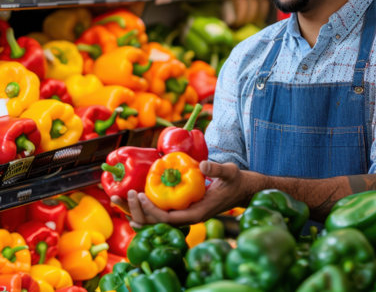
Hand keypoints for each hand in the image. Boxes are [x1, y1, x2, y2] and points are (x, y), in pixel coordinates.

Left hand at [111, 160, 251, 227]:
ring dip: (137, 212)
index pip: (170, 219)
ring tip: (118, 200)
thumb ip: (217, 169)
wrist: (244, 189)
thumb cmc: (237, 181)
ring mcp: (186, 213)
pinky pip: (161, 212)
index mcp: (198, 213)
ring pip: (157, 219)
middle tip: (123, 196)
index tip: (138, 196)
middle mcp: (189, 217)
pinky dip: (146, 208)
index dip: (151, 211)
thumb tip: (201, 165)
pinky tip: (133, 202)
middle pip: (158, 223)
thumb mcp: (230, 172)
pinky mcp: (184, 207)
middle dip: (137, 213)